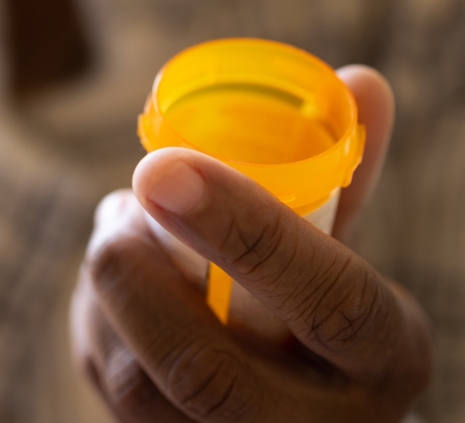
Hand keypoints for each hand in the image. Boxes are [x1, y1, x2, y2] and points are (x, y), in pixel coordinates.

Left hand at [70, 66, 432, 421]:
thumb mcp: (346, 252)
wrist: (304, 412)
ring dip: (107, 289)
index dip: (246, 230)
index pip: (328, 300)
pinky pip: (108, 386)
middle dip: (139, 275)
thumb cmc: (320, 312)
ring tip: (116, 229)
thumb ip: (341, 173)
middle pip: (207, 371)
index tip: (164, 165)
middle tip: (120, 206)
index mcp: (376, 356)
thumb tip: (357, 80)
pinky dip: (95, 320)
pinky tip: (111, 283)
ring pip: (139, 384)